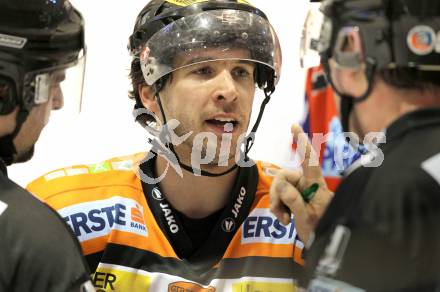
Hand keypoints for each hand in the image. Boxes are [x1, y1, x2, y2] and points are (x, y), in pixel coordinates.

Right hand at [269, 124, 333, 243]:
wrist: (322, 246)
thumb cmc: (320, 231)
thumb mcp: (306, 218)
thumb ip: (293, 200)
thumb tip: (281, 186)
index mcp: (316, 184)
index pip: (309, 159)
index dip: (302, 141)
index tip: (293, 125)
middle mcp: (307, 184)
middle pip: (284, 177)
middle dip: (277, 193)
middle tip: (279, 212)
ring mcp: (300, 192)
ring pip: (279, 188)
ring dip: (277, 203)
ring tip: (283, 219)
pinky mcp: (294, 200)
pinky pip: (279, 197)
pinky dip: (278, 208)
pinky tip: (284, 219)